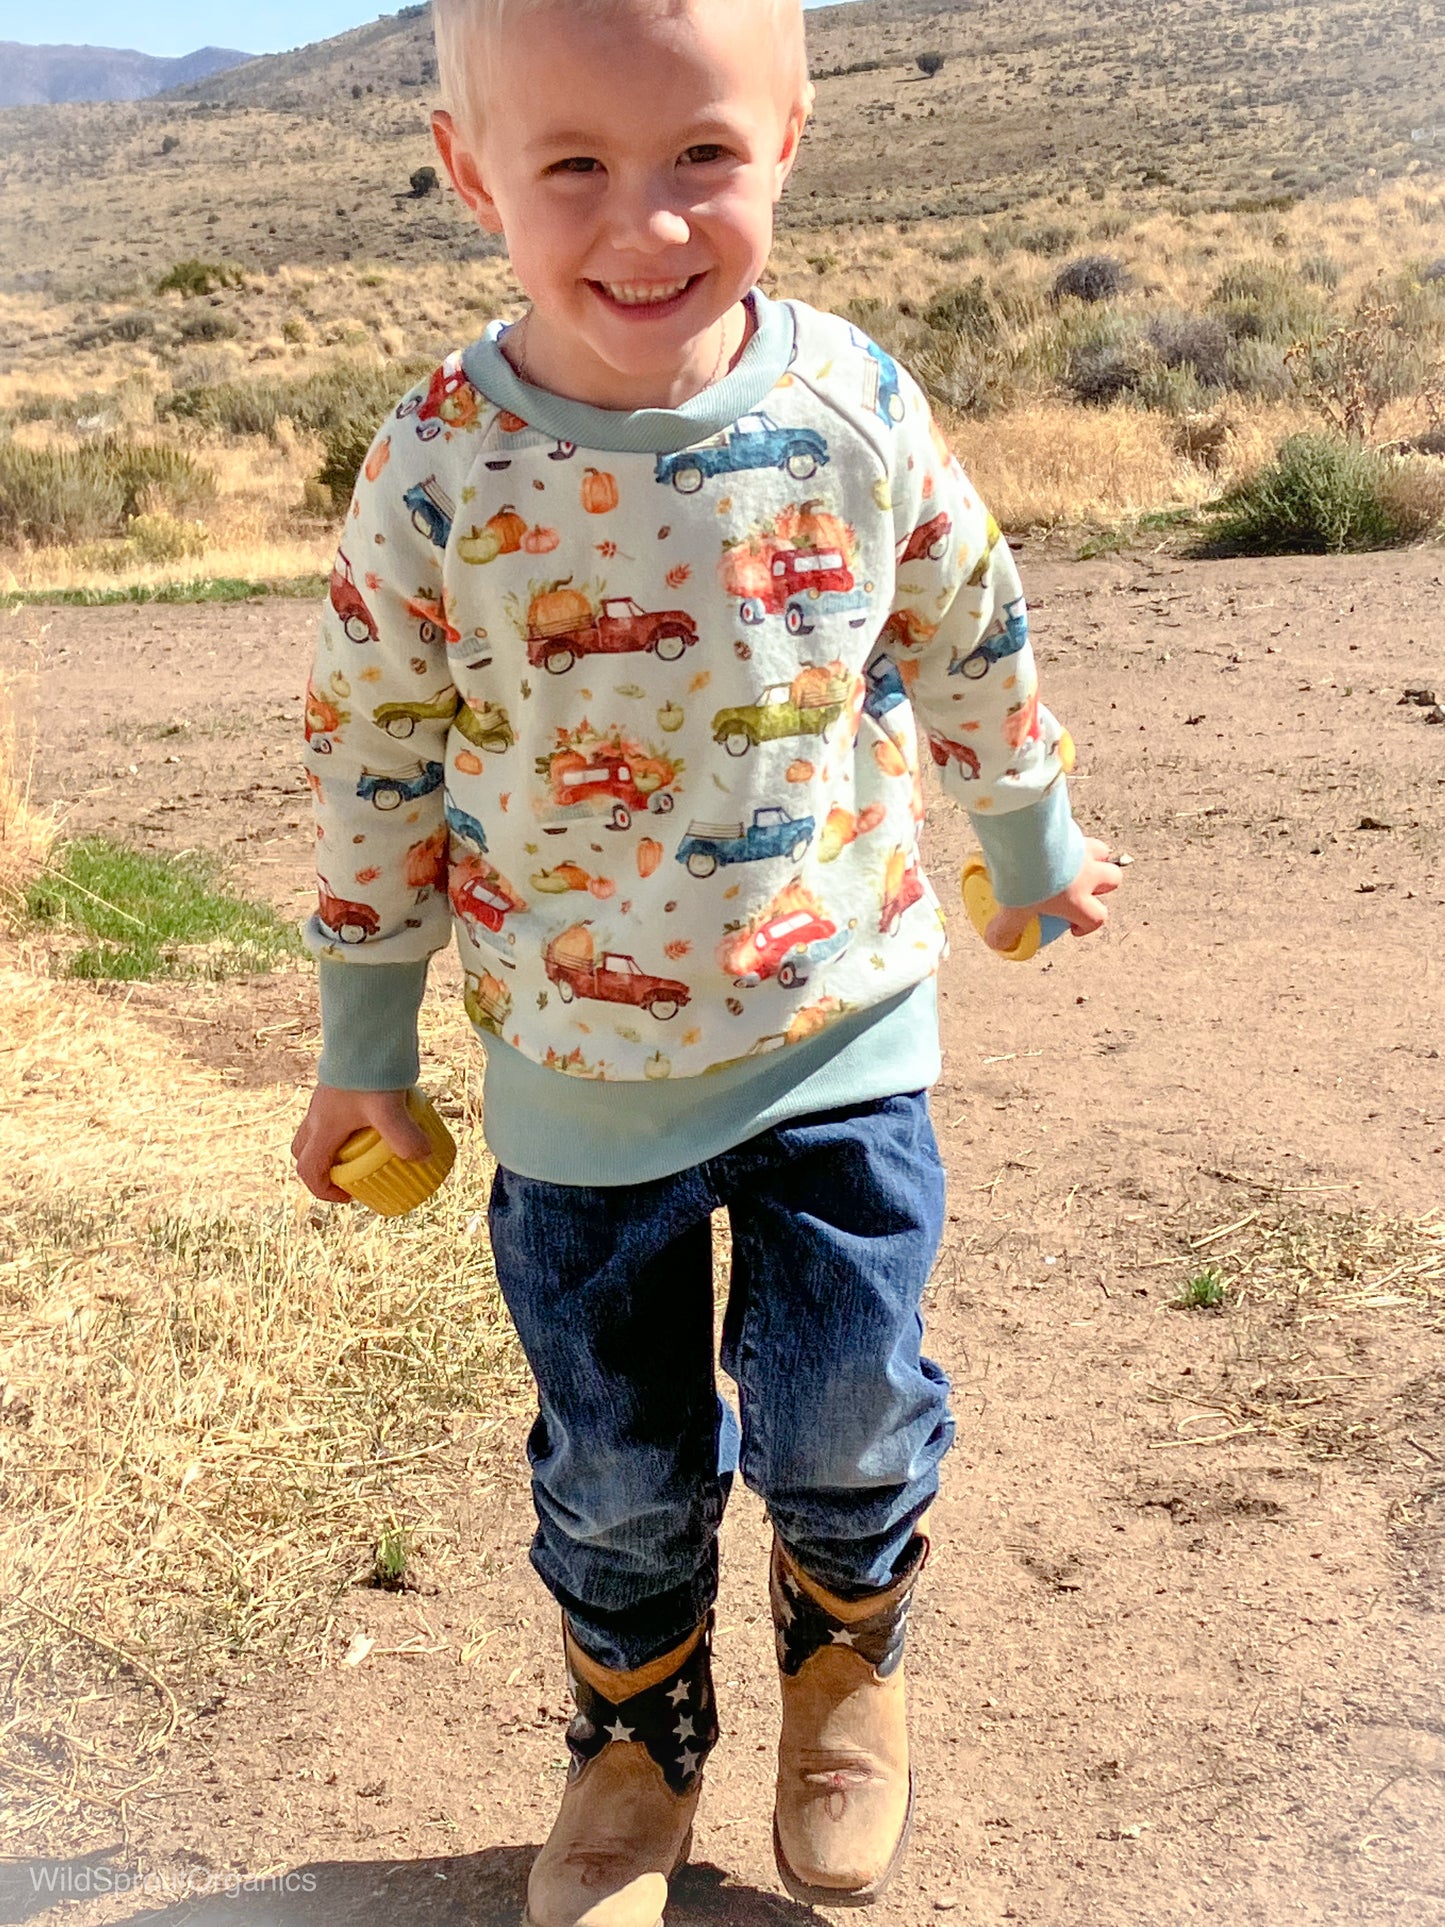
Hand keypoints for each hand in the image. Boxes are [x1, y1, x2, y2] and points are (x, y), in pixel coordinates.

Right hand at [291, 1085, 432, 1204]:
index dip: (324, 1191)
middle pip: (307, 1150)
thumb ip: (405, 1138)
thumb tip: (423, 1158)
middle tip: (356, 1172)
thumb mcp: (389, 1110)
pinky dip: (351, 1121)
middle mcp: (318, 1114)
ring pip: (320, 1129)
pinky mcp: (339, 1083)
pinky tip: (383, 1114)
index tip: (349, 1195)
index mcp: (322, 1128)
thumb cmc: (368, 1071)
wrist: (363, 1028)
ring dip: (339, 1143)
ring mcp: (326, 1097)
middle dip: (327, 1167)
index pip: (308, 1170)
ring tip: (373, 1144)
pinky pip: (336, 1111)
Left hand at [984, 837, 1122, 953]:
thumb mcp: (1012, 910)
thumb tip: (998, 943)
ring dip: (1092, 857)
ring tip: (1069, 861)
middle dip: (1102, 885)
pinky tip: (1047, 839)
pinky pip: (1077, 832)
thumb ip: (1006, 929)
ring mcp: (1082, 847)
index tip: (1072, 926)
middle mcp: (1088, 873)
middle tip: (1081, 888)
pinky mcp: (1070, 825)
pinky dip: (1068, 837)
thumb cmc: (1026, 877)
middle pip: (1113, 879)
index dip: (1089, 926)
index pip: (1097, 918)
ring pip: (1102, 852)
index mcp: (1078, 899)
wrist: (1026, 837)